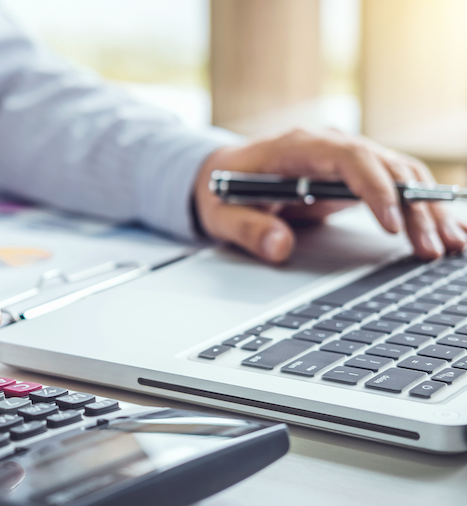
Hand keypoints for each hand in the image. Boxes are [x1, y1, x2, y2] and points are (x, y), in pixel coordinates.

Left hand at [195, 128, 466, 262]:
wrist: (221, 173)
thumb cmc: (221, 189)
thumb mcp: (220, 213)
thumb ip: (247, 229)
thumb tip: (279, 248)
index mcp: (298, 147)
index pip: (349, 157)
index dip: (375, 187)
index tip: (391, 223)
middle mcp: (330, 145)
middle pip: (387, 166)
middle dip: (415, 207)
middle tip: (432, 248)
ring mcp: (347, 158)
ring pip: (403, 175)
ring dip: (430, 209)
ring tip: (453, 245)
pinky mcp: (357, 175)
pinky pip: (399, 186)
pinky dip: (425, 207)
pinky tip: (450, 232)